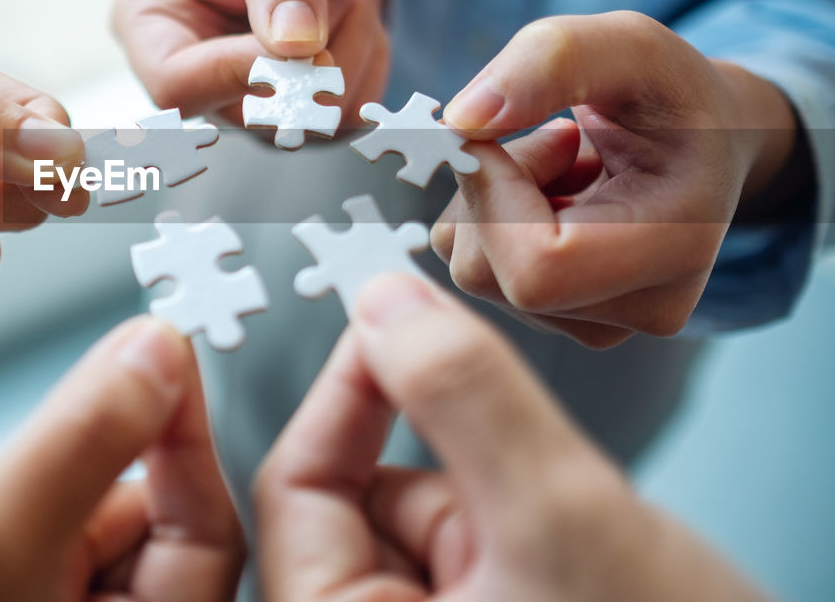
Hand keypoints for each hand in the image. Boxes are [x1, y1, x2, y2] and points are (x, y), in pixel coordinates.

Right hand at [0, 318, 243, 601]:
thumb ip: (83, 440)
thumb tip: (158, 355)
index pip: (205, 535)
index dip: (191, 440)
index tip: (169, 359)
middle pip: (154, 520)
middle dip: (119, 450)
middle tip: (108, 371)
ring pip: (91, 511)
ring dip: (62, 465)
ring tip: (12, 468)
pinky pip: (39, 517)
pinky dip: (20, 485)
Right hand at [112, 0, 389, 125]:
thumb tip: (300, 46)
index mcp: (150, 31)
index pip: (179, 87)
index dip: (247, 69)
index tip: (308, 33)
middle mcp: (195, 83)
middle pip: (258, 110)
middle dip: (325, 42)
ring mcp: (248, 106)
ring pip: (317, 116)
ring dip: (358, 38)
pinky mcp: (300, 115)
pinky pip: (354, 109)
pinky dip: (372, 53)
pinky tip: (361, 4)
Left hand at [254, 273, 767, 601]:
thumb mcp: (559, 520)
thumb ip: (465, 401)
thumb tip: (386, 308)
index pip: (295, 487)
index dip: (346, 392)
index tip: (395, 322)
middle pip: (364, 501)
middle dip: (457, 474)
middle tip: (534, 500)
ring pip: (429, 517)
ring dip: (503, 505)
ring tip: (581, 565)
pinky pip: (475, 545)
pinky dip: (527, 530)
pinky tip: (586, 573)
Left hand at [430, 11, 797, 347]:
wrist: (700, 143)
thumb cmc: (670, 94)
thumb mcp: (630, 45)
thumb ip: (552, 59)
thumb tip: (460, 120)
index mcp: (677, 247)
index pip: (536, 268)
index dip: (493, 194)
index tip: (516, 133)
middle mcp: (642, 308)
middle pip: (486, 271)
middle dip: (491, 188)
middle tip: (557, 137)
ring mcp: (598, 326)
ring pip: (471, 268)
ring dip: (490, 198)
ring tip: (565, 163)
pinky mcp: (559, 318)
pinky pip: (474, 268)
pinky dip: (487, 218)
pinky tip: (551, 194)